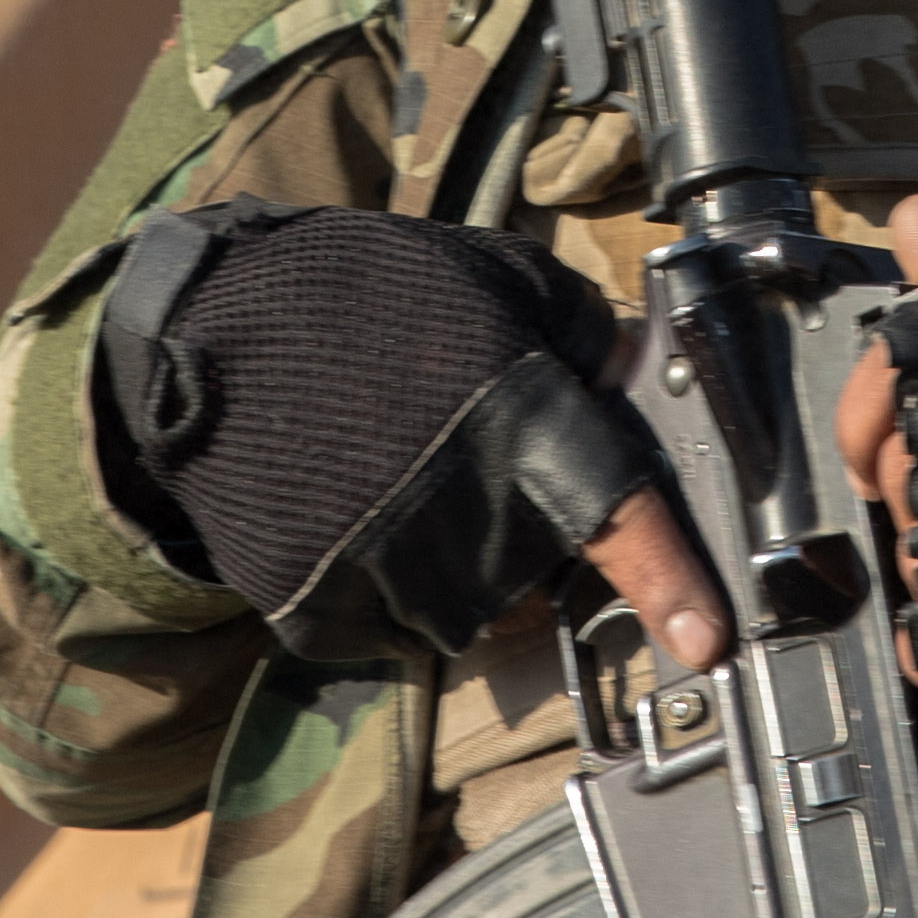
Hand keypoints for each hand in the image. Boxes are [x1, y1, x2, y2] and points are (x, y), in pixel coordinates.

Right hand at [98, 206, 712, 668]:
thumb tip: (653, 379)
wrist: (208, 331)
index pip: (614, 514)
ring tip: (411, 482)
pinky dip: (387, 585)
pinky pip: (388, 625)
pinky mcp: (318, 602)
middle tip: (482, 470)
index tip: (709, 640)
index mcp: (514, 419)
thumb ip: (586, 338)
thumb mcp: (500, 278)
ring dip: (463, 567)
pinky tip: (358, 510)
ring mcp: (383, 564)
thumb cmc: (365, 294)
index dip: (668, 580)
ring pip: (470, 611)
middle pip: (543, 575)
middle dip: (534, 540)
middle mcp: (458, 505)